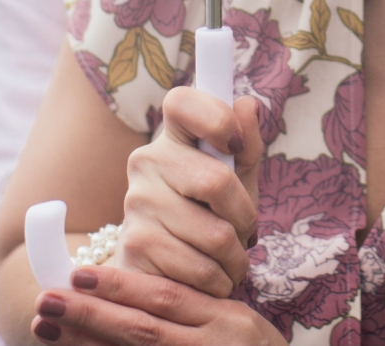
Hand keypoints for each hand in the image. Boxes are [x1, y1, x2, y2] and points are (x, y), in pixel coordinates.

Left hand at [31, 264, 285, 344]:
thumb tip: (137, 296)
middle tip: (48, 300)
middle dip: (91, 315)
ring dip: (88, 343)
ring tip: (48, 327)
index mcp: (226, 321)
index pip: (166, 298)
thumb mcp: (239, 329)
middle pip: (143, 329)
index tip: (78, 274)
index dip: (121, 286)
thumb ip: (199, 312)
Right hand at [115, 87, 265, 296]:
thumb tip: (249, 104)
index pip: (183, 102)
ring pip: (215, 234)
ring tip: (230, 262)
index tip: (234, 146)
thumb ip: (246, 145)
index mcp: (172, 136)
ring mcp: (136, 202)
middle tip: (246, 233)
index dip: (216, 118)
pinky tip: (212, 279)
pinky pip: (200, 267)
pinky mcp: (135, 245)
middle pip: (216, 181)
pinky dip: (219, 281)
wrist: (162, 272)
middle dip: (245, 217)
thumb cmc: (207, 216)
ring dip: (236, 258)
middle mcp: (146, 161)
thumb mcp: (235, 180)